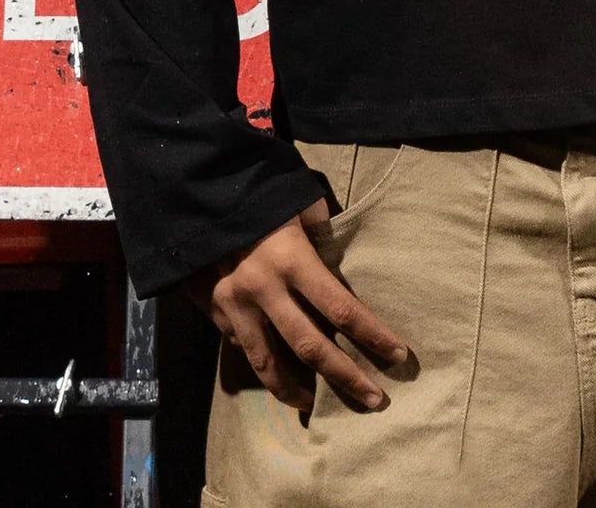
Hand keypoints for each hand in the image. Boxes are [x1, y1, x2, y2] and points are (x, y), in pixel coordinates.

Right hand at [184, 199, 408, 412]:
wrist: (197, 193)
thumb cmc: (259, 191)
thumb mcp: (298, 200)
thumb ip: (321, 229)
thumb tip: (341, 253)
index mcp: (291, 259)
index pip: (340, 307)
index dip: (371, 334)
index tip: (397, 354)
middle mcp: (264, 289)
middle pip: (310, 347)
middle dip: (346, 377)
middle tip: (374, 401)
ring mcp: (235, 305)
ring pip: (268, 363)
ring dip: (295, 389)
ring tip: (315, 404)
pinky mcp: (214, 310)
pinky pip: (242, 346)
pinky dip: (261, 361)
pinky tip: (276, 372)